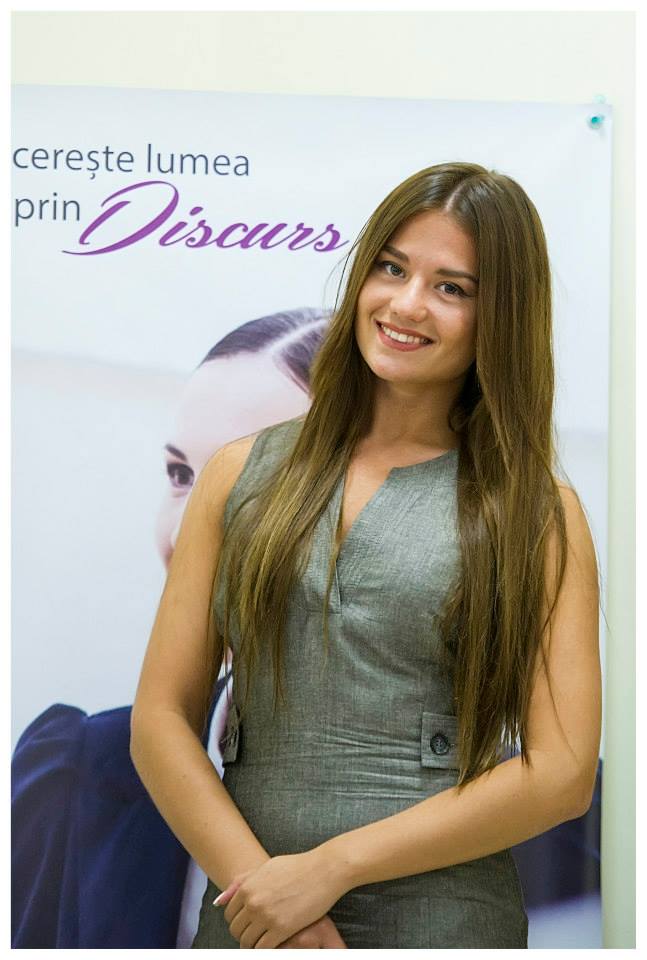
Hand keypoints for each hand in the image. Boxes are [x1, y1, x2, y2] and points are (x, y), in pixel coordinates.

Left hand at [214, 847, 349, 947]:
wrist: (323, 870)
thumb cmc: (297, 867)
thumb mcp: (266, 868)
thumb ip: (241, 882)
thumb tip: (219, 902)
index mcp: (247, 887)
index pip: (229, 915)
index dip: (238, 921)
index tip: (249, 923)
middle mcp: (253, 902)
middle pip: (236, 930)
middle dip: (244, 934)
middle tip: (256, 934)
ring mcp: (266, 916)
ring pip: (247, 942)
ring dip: (253, 944)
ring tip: (264, 940)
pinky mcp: (281, 928)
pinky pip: (263, 949)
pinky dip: (265, 950)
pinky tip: (274, 944)